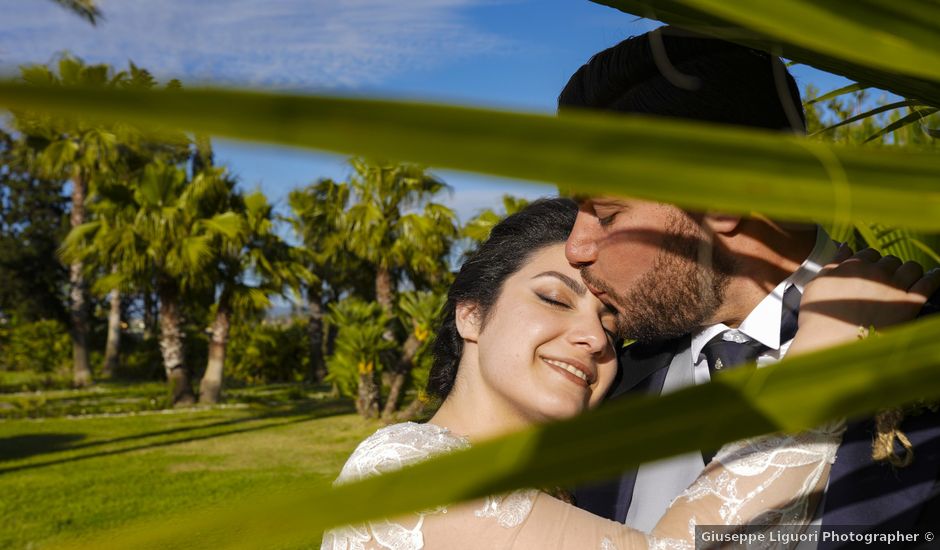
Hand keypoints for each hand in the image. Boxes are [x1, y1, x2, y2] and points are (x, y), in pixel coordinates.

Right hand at [789, 246, 939, 354]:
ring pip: (911, 267)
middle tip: (886, 282)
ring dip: (910, 271)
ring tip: (908, 281)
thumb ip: (833, 263)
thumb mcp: (817, 284)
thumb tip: (847, 245)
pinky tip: (934, 276)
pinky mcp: (909, 303)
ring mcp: (893, 287)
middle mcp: (875, 272)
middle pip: (891, 260)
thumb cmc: (819, 317)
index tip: (870, 273)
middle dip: (889, 268)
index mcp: (853, 266)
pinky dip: (934, 277)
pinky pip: (929, 283)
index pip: (870, 253)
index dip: (871, 262)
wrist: (830, 342)